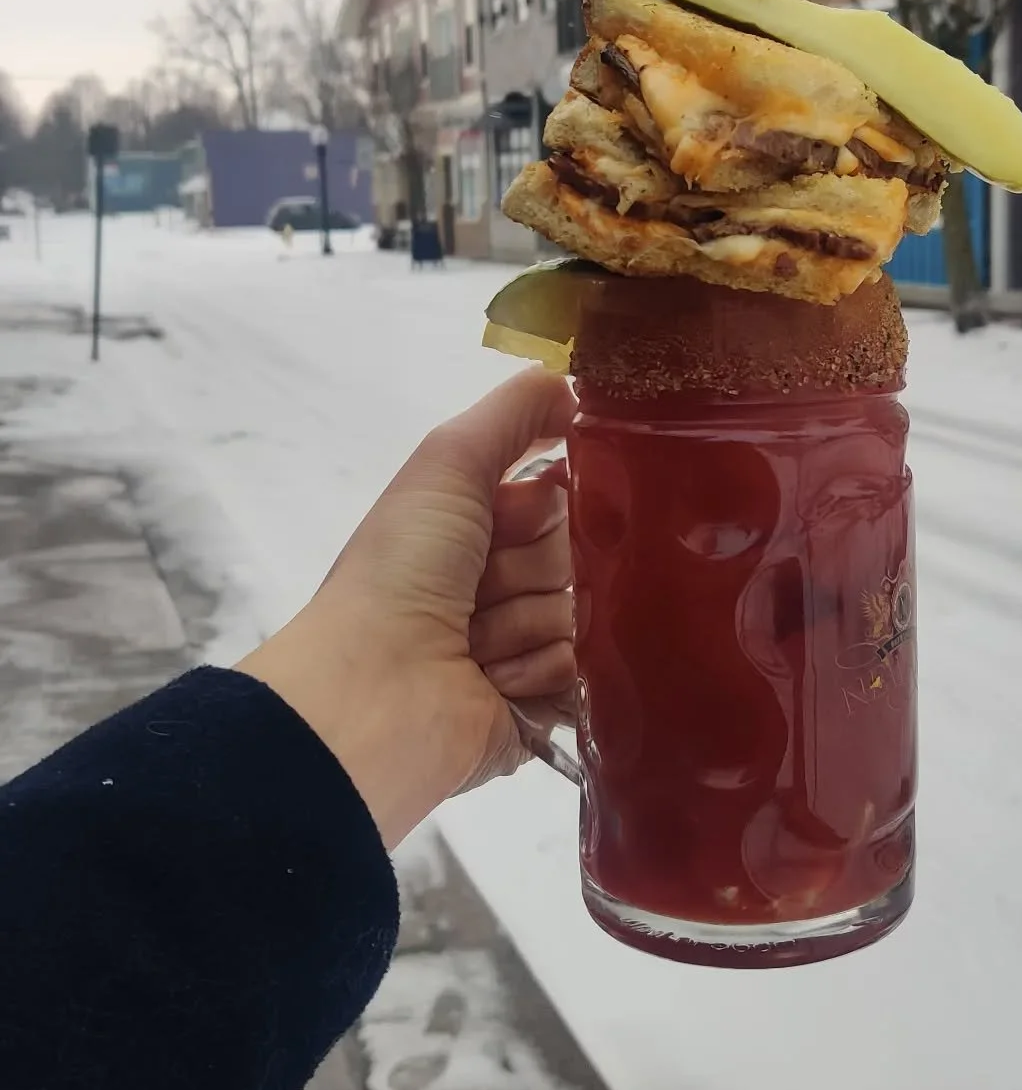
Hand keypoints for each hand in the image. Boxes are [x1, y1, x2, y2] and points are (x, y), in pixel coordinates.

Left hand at [237, 368, 576, 849]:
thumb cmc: (402, 570)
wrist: (371, 690)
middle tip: (481, 585)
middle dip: (531, 567)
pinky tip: (492, 679)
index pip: (562, 498)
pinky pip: (582, 670)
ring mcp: (521, 646)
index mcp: (479, 526)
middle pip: (577, 556)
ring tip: (474, 642)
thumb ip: (514, 412)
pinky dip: (537, 671)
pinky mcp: (540, 705)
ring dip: (525, 622)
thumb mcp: (448, 462)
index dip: (546, 503)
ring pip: (582, 612)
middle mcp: (502, 583)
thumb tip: (575, 384)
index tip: (520, 511)